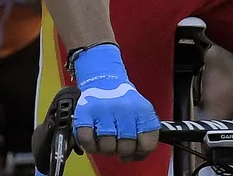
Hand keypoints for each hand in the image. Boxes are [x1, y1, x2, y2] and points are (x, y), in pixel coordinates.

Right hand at [70, 44, 159, 158]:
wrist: (103, 78)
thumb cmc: (122, 100)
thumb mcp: (140, 113)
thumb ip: (144, 134)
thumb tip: (138, 155)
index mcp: (142, 111)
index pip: (147, 144)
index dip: (140, 152)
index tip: (134, 151)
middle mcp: (124, 110)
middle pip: (126, 148)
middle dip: (121, 150)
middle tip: (118, 143)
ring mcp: (104, 111)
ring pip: (107, 147)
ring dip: (105, 148)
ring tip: (106, 138)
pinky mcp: (85, 113)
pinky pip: (87, 141)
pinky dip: (90, 144)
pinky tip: (94, 138)